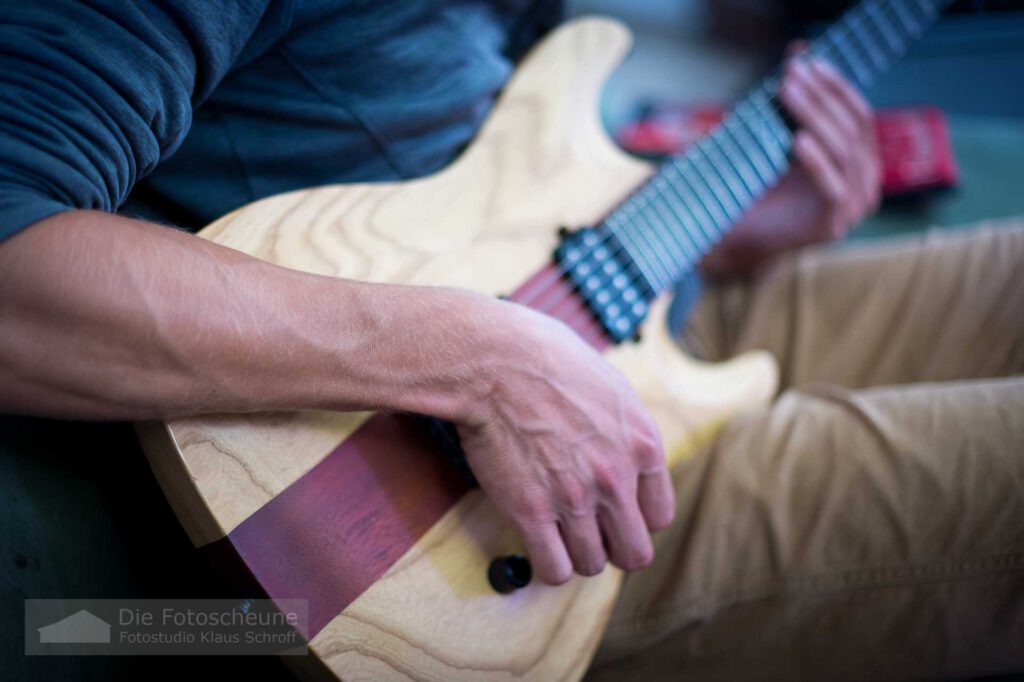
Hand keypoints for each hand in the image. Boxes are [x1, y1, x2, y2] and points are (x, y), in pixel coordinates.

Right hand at [456, 297, 674, 583]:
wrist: (494, 360)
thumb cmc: (545, 360)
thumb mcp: (609, 387)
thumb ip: (625, 430)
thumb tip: (626, 454)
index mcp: (643, 445)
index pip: (659, 517)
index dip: (635, 519)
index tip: (613, 513)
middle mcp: (616, 478)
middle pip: (634, 552)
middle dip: (612, 547)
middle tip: (589, 532)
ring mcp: (575, 498)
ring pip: (592, 564)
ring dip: (575, 554)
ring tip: (557, 533)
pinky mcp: (531, 511)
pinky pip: (554, 569)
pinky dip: (548, 565)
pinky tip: (538, 543)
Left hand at [702, 48, 881, 276]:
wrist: (741, 241)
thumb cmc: (760, 188)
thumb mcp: (779, 138)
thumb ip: (794, 102)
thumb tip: (798, 50)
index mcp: (859, 162)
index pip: (860, 116)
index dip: (837, 87)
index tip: (809, 62)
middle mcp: (864, 183)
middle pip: (852, 130)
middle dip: (822, 97)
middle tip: (792, 75)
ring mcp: (853, 207)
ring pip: (844, 153)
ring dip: (814, 118)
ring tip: (788, 94)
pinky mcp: (832, 226)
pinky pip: (832, 187)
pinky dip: (815, 161)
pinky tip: (796, 139)